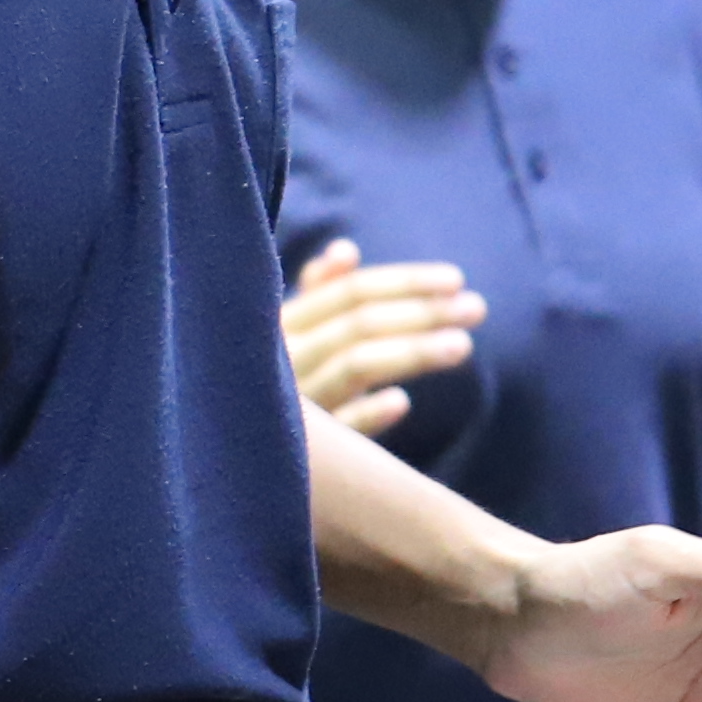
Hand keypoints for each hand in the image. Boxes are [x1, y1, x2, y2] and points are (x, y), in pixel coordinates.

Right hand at [280, 239, 481, 436]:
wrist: (225, 452)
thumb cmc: (267, 380)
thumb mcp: (286, 332)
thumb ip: (315, 294)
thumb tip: (345, 250)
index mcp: (279, 324)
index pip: (348, 292)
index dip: (404, 281)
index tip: (455, 279)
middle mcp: (282, 359)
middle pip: (357, 326)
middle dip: (420, 312)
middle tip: (475, 308)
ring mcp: (289, 404)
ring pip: (355, 366)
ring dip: (410, 352)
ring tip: (462, 344)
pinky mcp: (300, 450)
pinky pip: (335, 428)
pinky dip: (366, 412)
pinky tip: (401, 402)